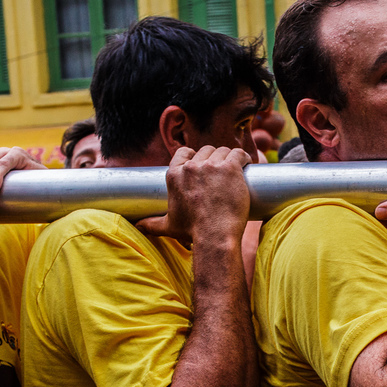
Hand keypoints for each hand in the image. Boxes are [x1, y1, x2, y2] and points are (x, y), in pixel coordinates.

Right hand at [135, 145, 251, 245]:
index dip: (195, 155)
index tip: (203, 164)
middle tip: (223, 172)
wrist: (214, 236)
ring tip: (237, 169)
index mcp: (175, 175)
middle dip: (214, 158)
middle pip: (206, 150)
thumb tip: (138, 227)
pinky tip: (248, 163)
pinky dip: (244, 157)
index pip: (184, 152)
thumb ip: (151, 224)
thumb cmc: (192, 231)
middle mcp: (191, 167)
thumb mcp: (168, 226)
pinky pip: (239, 153)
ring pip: (223, 151)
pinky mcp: (230, 168)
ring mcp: (211, 166)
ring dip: (230, 158)